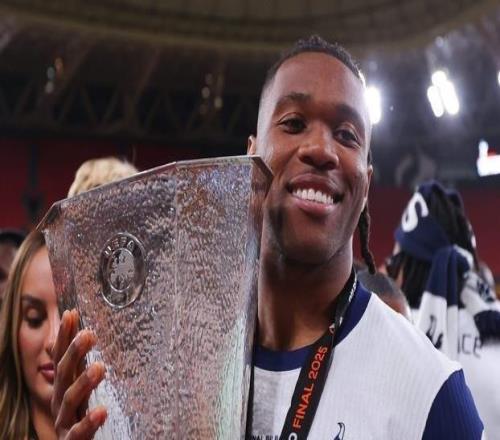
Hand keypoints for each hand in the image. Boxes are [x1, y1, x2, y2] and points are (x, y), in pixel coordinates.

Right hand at [51, 309, 106, 438]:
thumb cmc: (79, 420)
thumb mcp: (80, 391)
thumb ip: (80, 368)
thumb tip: (83, 333)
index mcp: (63, 388)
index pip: (61, 358)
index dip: (64, 337)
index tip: (71, 313)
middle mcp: (60, 403)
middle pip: (63, 374)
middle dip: (74, 353)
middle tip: (89, 334)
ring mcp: (64, 422)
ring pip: (69, 400)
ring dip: (83, 382)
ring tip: (100, 367)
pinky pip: (78, 433)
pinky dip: (88, 422)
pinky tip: (102, 411)